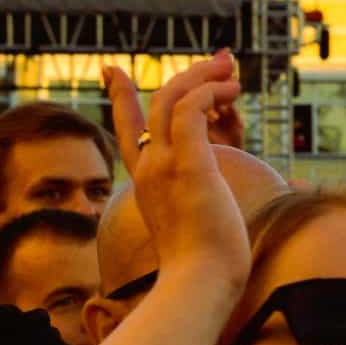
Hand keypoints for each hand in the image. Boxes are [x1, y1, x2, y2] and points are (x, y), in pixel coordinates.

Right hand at [103, 53, 250, 293]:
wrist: (199, 283)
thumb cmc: (206, 267)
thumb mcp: (198, 227)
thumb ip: (202, 207)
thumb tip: (223, 208)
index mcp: (146, 181)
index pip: (126, 130)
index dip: (120, 97)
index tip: (112, 70)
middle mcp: (149, 167)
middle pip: (155, 104)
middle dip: (188, 76)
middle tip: (221, 61)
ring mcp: (165, 164)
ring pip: (173, 98)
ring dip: (205, 78)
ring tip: (234, 73)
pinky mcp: (188, 164)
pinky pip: (192, 109)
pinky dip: (211, 92)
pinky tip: (233, 91)